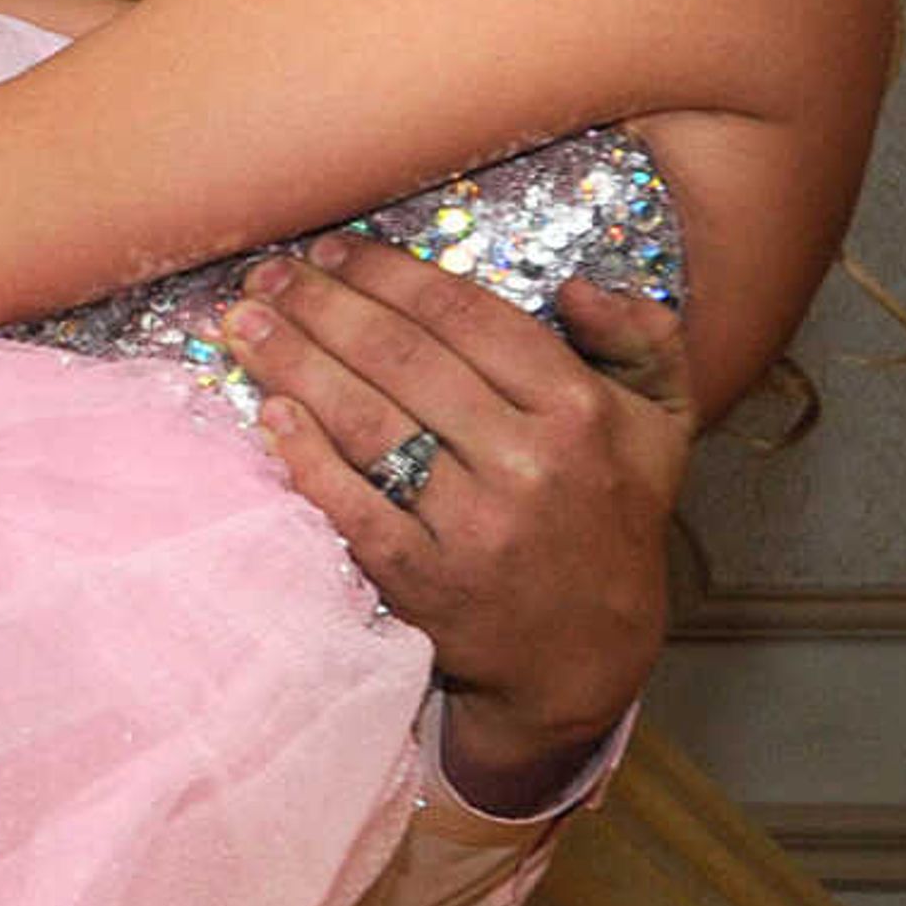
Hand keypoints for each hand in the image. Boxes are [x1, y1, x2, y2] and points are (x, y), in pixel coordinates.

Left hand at [222, 239, 693, 813]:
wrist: (587, 657)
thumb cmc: (612, 519)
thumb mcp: (662, 424)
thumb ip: (643, 339)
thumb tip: (574, 286)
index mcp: (579, 410)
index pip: (465, 318)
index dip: (390, 274)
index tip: (333, 248)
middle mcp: (528, 462)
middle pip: (401, 360)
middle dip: (323, 306)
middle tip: (265, 275)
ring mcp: (473, 525)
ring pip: (367, 423)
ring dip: (294, 364)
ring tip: (243, 324)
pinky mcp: (424, 581)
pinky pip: (352, 505)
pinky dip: (304, 456)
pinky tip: (267, 412)